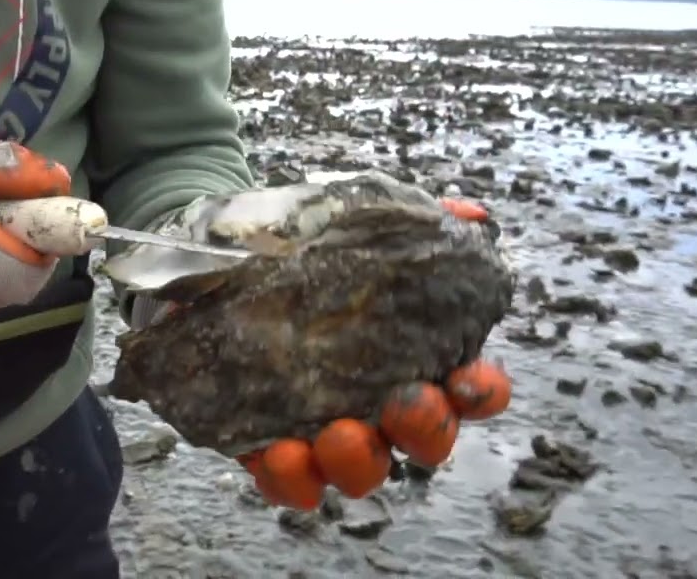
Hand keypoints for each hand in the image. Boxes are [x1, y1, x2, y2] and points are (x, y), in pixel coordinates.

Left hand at [128, 185, 510, 509]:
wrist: (217, 262)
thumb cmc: (305, 253)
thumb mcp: (354, 223)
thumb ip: (411, 218)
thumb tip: (468, 213)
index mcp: (414, 359)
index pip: (469, 390)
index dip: (478, 391)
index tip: (464, 377)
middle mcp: (381, 407)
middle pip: (424, 441)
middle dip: (423, 428)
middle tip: (404, 402)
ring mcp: (327, 433)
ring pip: (360, 471)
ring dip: (356, 460)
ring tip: (336, 434)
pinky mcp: (270, 447)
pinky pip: (287, 482)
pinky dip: (288, 476)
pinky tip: (277, 452)